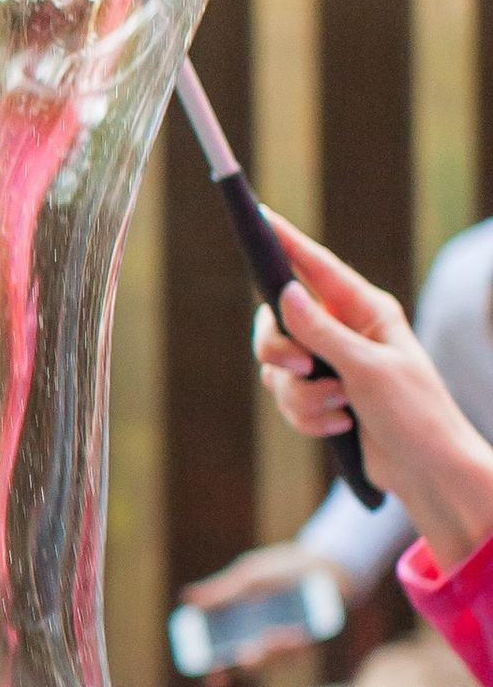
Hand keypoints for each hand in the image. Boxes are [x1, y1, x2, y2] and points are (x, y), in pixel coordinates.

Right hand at [177, 539, 325, 680]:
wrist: (320, 562)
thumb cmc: (280, 570)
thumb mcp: (247, 577)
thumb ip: (221, 591)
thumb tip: (187, 597)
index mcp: (242, 631)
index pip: (223, 660)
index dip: (215, 672)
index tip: (211, 675)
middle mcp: (263, 644)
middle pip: (250, 667)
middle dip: (247, 665)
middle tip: (243, 655)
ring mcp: (288, 645)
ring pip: (278, 662)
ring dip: (274, 654)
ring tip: (270, 638)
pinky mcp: (312, 641)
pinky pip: (302, 651)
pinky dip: (296, 645)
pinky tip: (291, 634)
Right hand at [256, 215, 492, 572]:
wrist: (426, 470)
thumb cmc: (414, 413)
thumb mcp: (368, 369)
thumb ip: (323, 332)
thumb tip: (285, 295)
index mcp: (366, 311)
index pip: (317, 267)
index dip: (286, 242)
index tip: (260, 216)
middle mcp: (343, 332)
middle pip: (277, 323)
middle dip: (279, 351)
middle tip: (299, 365)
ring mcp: (330, 366)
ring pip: (277, 369)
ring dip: (302, 397)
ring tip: (340, 410)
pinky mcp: (322, 398)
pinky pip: (287, 400)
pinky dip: (307, 418)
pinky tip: (340, 427)